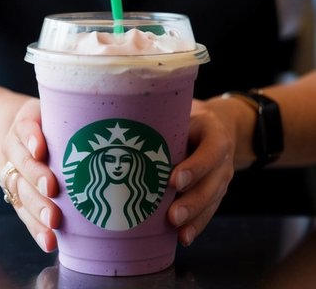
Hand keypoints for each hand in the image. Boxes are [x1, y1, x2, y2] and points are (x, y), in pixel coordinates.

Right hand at [0, 99, 60, 252]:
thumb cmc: (46, 125)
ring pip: (20, 192)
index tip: (40, 149)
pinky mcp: (17, 198)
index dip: (31, 139)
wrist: (14, 137)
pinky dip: (35, 229)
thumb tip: (113, 128)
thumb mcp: (52, 112)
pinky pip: (23, 214)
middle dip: (36, 178)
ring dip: (36, 209)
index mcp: (23, 125)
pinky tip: (49, 241)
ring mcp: (14, 175)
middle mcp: (15, 151)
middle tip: (52, 190)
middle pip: (22, 164)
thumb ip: (72, 115)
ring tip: (52, 223)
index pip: (25, 130)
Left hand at [167, 99, 237, 245]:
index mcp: (216, 136)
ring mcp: (222, 180)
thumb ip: (166, 120)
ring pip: (210, 202)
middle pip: (211, 185)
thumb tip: (127, 127)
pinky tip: (183, 237)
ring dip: (193, 218)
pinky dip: (196, 225)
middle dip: (191, 202)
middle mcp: (223, 161)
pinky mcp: (217, 194)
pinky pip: (209, 212)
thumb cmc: (191, 119)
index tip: (174, 181)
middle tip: (172, 215)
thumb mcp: (185, 113)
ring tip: (176, 228)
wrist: (220, 127)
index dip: (194, 168)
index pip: (209, 152)